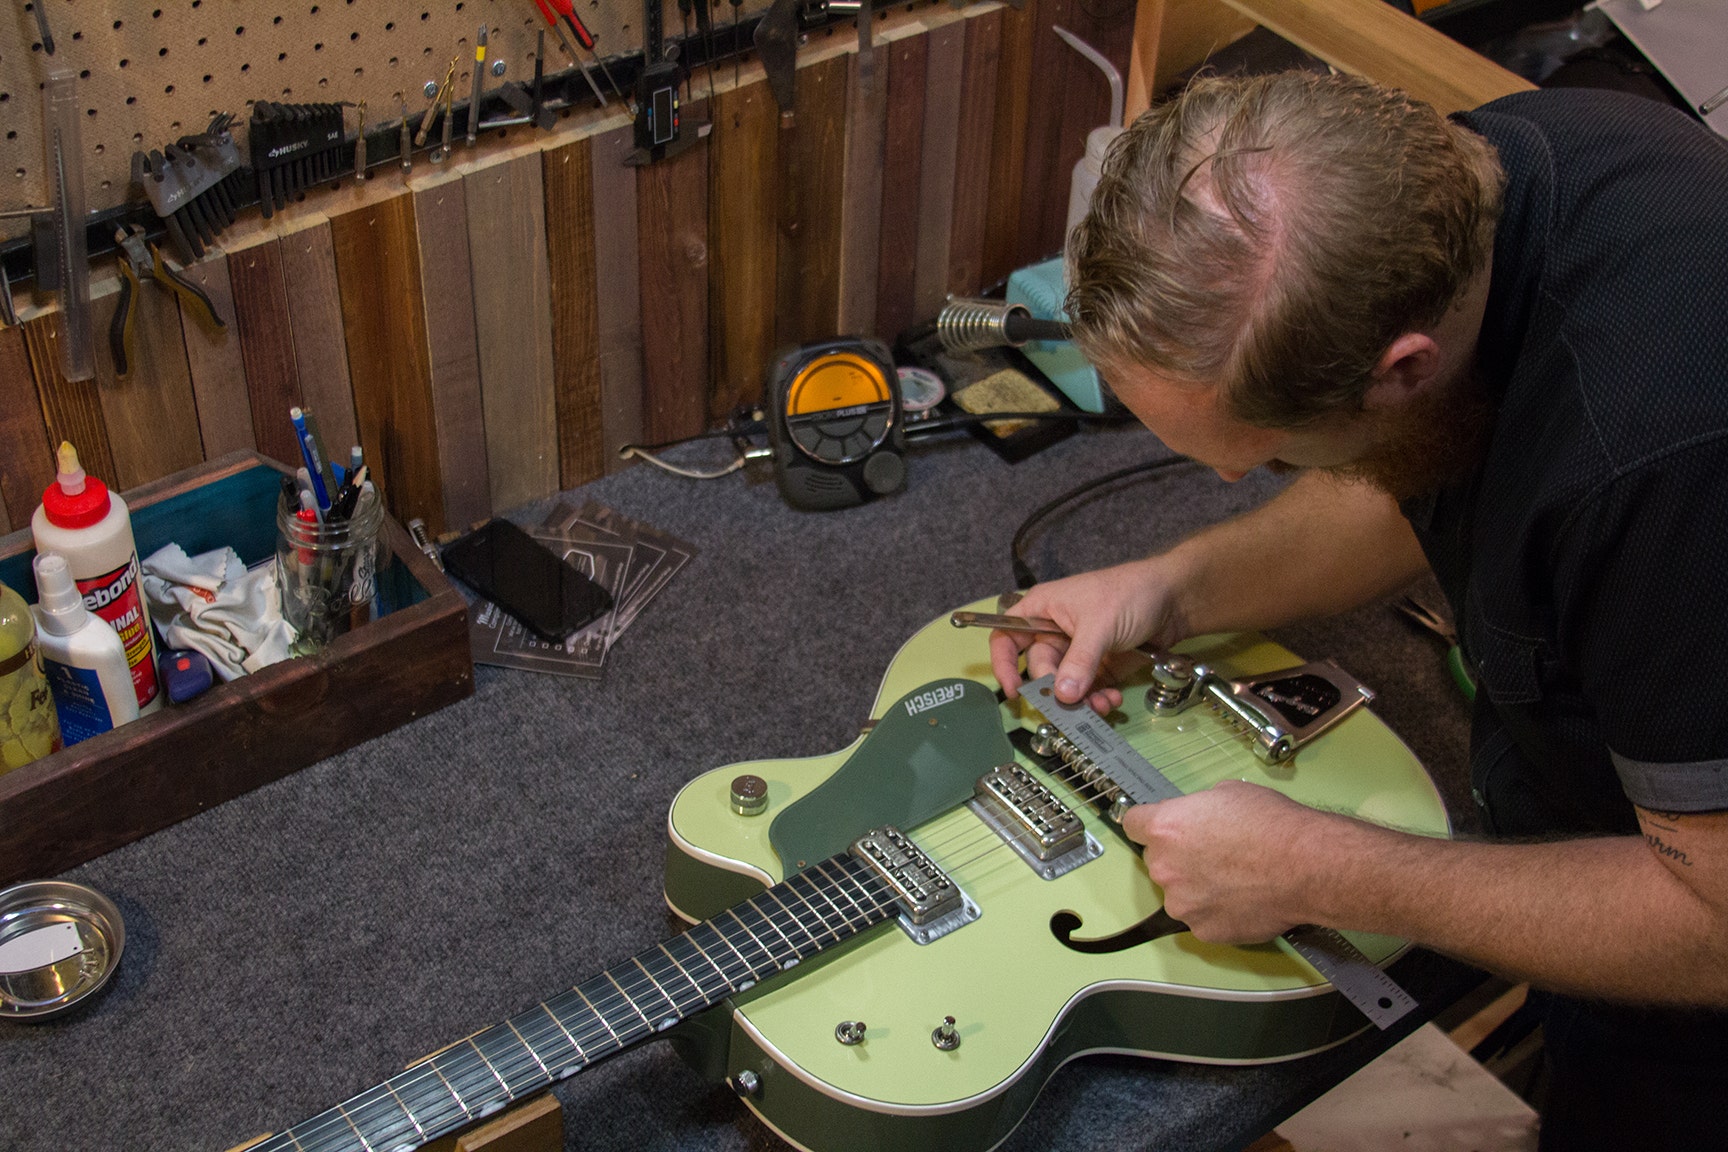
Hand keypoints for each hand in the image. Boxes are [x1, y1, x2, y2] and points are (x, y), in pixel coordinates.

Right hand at [988, 557, 1182, 711]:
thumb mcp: (1100, 625)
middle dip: (1055, 690)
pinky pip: (1087, 689)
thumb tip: (1062, 695)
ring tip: (1101, 705)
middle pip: (1038, 668)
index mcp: (1042, 608)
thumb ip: (1079, 661)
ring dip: (1080, 700)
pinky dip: (1097, 699)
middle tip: (1071, 706)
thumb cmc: (1131, 592)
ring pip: (1064, 685)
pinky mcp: (1098, 664)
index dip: (1003, 664)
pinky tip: (1112, 699)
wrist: (1175, 598)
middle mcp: (1054, 630)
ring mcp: (1077, 649)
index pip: (1006, 636)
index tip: (1013, 691)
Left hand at [1119, 781, 1331, 943]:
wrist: (1307, 866)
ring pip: (1181, 893)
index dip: (1149, 824)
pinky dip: (1217, 911)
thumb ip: (1198, 810)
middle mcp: (1165, 867)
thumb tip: (1197, 819)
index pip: (1133, 823)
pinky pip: (1202, 918)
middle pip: (1159, 860)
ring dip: (1198, 887)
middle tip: (1215, 853)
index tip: (1157, 827)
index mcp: (1165, 828)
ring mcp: (1183, 904)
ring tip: (1236, 879)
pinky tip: (1244, 899)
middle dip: (1180, 857)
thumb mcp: (1227, 794)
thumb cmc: (1273, 825)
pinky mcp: (1204, 930)